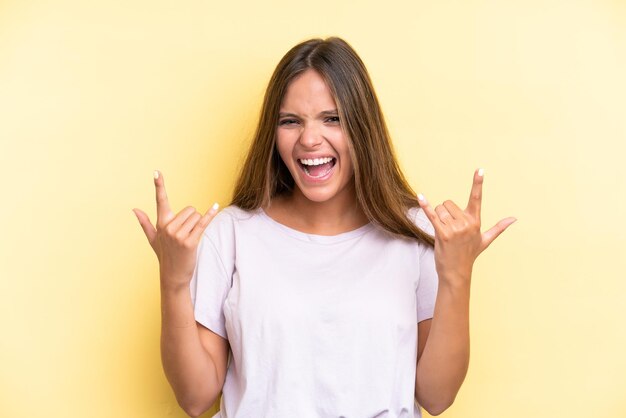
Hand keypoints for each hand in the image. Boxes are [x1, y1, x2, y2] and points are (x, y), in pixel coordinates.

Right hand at [132, 170, 218, 289]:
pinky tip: (215, 206)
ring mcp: (178, 235)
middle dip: (192, 219)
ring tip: (190, 239)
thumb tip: (134, 209)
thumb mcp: (153, 239)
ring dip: (198, 225)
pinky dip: (210, 215)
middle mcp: (168, 227)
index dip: (159, 185)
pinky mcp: (189, 242)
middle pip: (189, 209)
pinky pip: (202, 224)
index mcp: (161, 223)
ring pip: (196, 216)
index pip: (160, 200)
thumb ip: (145, 223)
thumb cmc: (165, 255)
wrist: (173, 275)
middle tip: (186, 234)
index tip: (156, 172)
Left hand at [417, 169, 515, 284]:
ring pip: (439, 209)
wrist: (456, 272)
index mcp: (476, 221)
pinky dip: (425, 206)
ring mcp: (455, 229)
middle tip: (449, 229)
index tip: (480, 169)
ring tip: (444, 232)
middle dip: (445, 213)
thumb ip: (498, 228)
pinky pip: (432, 215)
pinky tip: (420, 197)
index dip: (478, 183)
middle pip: (448, 203)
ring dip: (438, 218)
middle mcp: (467, 223)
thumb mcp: (485, 240)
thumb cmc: (469, 254)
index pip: (477, 198)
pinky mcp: (442, 234)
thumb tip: (514, 219)